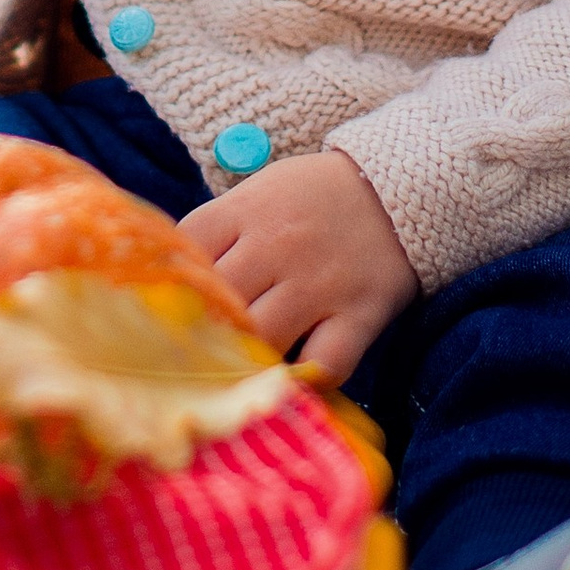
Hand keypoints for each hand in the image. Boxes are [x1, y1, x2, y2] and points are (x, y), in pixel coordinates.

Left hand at [179, 149, 416, 381]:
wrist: (398, 186)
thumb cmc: (312, 196)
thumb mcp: (259, 193)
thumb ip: (219, 232)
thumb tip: (174, 281)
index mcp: (247, 211)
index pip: (187, 247)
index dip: (175, 279)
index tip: (171, 303)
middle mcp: (279, 246)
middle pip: (220, 300)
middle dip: (204, 327)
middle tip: (195, 351)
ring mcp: (320, 283)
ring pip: (263, 338)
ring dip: (247, 359)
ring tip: (238, 372)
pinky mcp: (360, 314)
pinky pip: (327, 363)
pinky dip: (306, 381)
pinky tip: (291, 382)